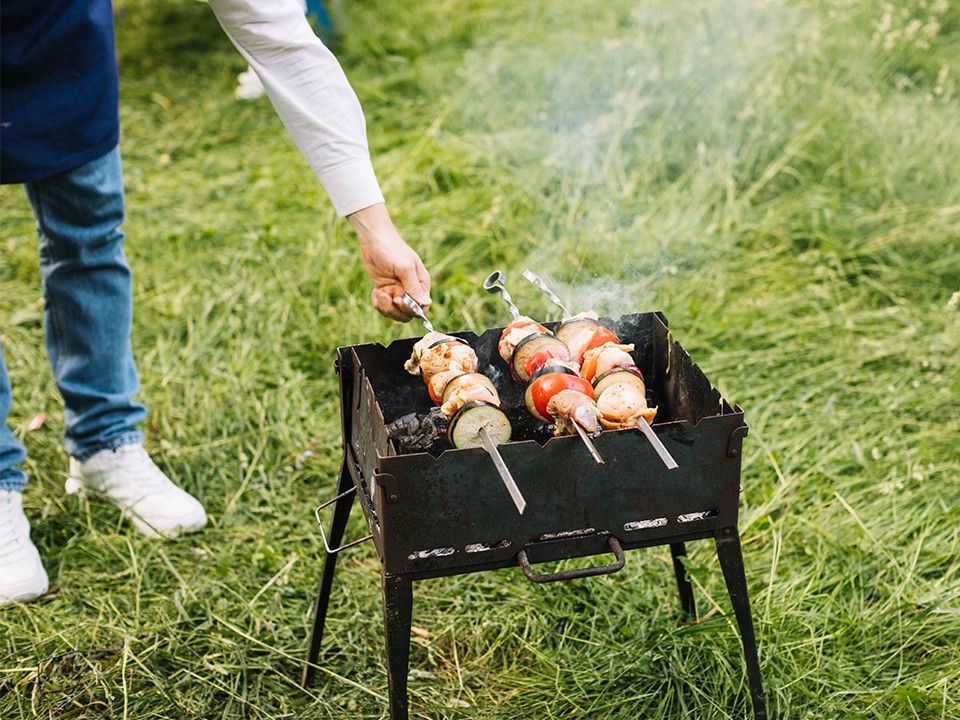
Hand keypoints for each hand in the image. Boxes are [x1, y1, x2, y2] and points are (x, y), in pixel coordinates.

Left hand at [347, 203, 431, 321]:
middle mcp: (411, 290)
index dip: (410, 309)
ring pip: (395, 313)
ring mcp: (398, 291)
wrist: (374, 240)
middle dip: (395, 310)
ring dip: (385, 307)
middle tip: (385, 296)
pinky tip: (375, 292)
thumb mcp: (404, 268)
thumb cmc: (392, 250)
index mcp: (421, 284)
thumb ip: (414, 287)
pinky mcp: (386, 291)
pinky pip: (384, 307)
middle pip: (407, 314)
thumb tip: (427, 303)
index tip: (398, 299)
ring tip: (379, 293)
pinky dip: (378, 304)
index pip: (422, 308)